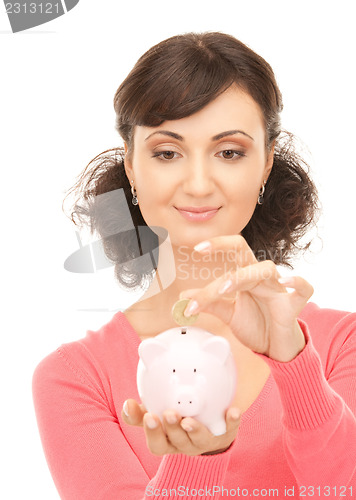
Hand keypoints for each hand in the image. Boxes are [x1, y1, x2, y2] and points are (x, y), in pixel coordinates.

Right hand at [121, 399, 239, 455]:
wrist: (207, 423)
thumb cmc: (175, 418)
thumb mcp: (155, 415)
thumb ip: (139, 412)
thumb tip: (127, 404)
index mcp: (167, 441)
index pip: (156, 444)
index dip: (152, 432)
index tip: (149, 415)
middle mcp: (186, 444)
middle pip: (177, 442)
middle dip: (172, 429)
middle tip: (169, 414)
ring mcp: (206, 440)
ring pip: (200, 440)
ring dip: (195, 430)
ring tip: (189, 420)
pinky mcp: (225, 432)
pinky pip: (229, 428)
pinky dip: (231, 420)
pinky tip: (232, 410)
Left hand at [180, 235, 313, 361]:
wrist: (277, 349)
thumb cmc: (257, 325)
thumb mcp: (229, 314)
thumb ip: (211, 303)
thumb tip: (185, 296)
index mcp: (246, 276)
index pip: (233, 251)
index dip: (217, 245)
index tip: (196, 247)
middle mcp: (261, 277)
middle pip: (245, 252)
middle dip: (223, 247)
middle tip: (200, 251)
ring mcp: (278, 289)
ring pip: (266, 269)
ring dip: (244, 276)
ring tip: (225, 288)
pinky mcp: (294, 306)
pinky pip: (304, 288)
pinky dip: (298, 282)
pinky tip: (287, 281)